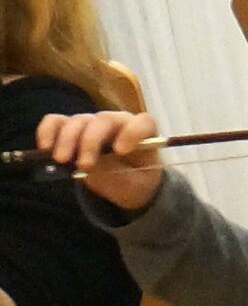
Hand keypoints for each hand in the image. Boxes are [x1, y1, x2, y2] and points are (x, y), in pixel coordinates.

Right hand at [34, 110, 163, 210]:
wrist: (122, 183)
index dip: (132, 133)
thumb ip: (120, 175)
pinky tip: (45, 148)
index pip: (143, 122)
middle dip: (91, 141)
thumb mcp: (135, 185)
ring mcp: (93, 123)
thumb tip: (93, 167)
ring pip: (79, 120)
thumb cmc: (135, 180)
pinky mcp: (70, 128)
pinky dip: (48, 131)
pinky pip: (56, 121)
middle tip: (84, 165)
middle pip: (104, 120)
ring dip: (68, 139)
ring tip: (62, 160)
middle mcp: (117, 123)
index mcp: (143, 134)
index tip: (120, 151)